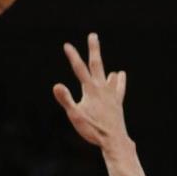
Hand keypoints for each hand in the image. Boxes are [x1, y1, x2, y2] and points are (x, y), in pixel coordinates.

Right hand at [53, 33, 128, 152]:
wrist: (114, 140)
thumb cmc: (93, 130)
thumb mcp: (75, 116)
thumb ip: (66, 99)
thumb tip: (56, 85)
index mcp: (90, 90)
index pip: (79, 69)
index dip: (72, 56)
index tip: (67, 45)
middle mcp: (102, 88)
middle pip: (97, 64)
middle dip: (93, 49)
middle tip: (93, 35)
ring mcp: (111, 95)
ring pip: (110, 76)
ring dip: (107, 69)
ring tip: (108, 66)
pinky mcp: (117, 103)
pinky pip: (119, 88)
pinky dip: (119, 80)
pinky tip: (120, 75)